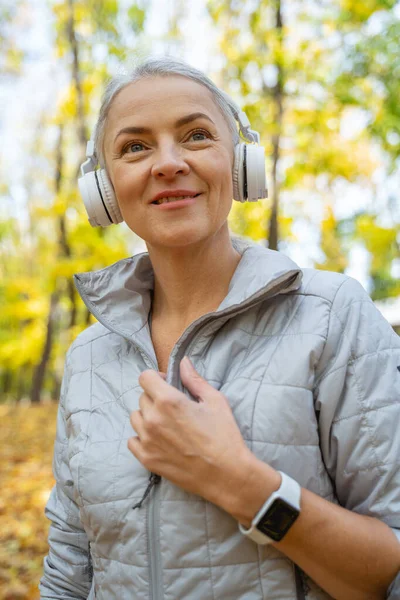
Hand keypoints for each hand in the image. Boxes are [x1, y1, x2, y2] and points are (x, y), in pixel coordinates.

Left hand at [128, 356, 253, 506]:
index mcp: (168, 401)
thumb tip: (183, 361)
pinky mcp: (147, 459)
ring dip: (148, 416)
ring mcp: (147, 440)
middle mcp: (153, 419)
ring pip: (136, 418)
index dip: (156, 377)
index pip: (145, 377)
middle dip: (155, 397)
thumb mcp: (215, 401)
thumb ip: (194, 379)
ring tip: (167, 424)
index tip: (167, 384)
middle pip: (142, 397)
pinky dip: (142, 437)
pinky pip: (132, 440)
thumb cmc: (224, 436)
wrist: (227, 475)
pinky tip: (159, 439)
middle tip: (174, 408)